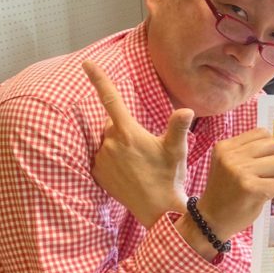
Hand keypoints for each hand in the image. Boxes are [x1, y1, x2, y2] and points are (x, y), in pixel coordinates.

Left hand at [83, 60, 192, 227]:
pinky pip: (103, 160)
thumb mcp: (177, 149)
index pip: (111, 99)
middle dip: (126, 130)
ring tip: (140, 165)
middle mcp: (110, 143)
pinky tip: (130, 174)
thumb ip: (178, 127)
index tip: (87, 63)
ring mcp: (102, 159)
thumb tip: (186, 110)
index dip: (99, 79)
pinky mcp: (98, 174)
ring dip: (121, 147)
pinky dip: (114, 162)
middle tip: (147, 149)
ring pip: (109, 143)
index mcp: (128, 132)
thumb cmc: (169, 176)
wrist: (157, 209)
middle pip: (114, 125)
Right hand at [195, 128, 273, 241]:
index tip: (268, 160)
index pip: (261, 133)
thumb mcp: (229, 164)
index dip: (271, 146)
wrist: (210, 220)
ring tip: (260, 185)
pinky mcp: (250, 187)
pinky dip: (272, 192)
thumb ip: (248, 152)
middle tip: (269, 173)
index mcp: (225, 146)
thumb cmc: (224, 192)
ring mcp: (240, 171)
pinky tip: (258, 197)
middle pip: (272, 145)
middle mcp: (231, 155)